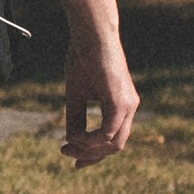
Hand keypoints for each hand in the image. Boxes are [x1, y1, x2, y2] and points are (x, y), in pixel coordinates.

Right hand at [62, 33, 138, 166]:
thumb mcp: (76, 93)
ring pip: (113, 143)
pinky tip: (75, 137)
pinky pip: (107, 132)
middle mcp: (129, 108)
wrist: (90, 35)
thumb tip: (71, 140)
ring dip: (89, 149)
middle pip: (114, 146)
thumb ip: (76, 117)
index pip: (112, 139)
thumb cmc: (83, 58)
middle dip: (90, 155)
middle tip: (64, 151)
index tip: (73, 158)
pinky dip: (91, 139)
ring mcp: (127, 105)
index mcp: (122, 106)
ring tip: (67, 144)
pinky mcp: (119, 101)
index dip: (94, 153)